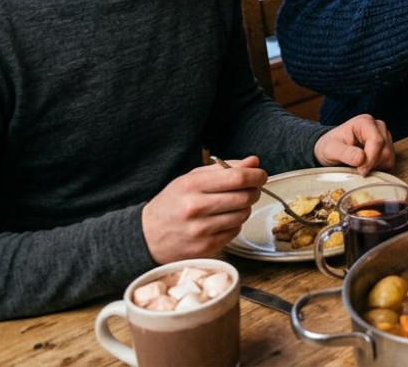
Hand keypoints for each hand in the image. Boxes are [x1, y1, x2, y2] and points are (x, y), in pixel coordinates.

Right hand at [142, 156, 264, 263]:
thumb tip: (254, 162)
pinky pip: (235, 231)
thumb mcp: (191, 179)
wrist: (147, 236)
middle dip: (254, 191)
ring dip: (244, 208)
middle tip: (251, 190)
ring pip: (243, 214)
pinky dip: (234, 224)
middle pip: (244, 196)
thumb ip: (223, 169)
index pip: (237, 177)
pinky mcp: (206, 247)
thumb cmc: (172, 203)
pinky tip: (222, 220)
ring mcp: (201, 230)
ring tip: (232, 205)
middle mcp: (196, 207)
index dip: (256, 175)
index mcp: (192, 185)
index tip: (260, 175)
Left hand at [315, 114, 395, 174]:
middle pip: (385, 150)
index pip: (377, 141)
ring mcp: (384, 137)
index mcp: (365, 122)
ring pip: (389, 157)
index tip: (360, 170)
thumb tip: (361, 159)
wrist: (332, 148)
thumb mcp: (331, 149)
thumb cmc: (330, 146)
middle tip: (357, 169)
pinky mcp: (387, 147)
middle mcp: (378, 127)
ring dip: (375, 166)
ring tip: (360, 165)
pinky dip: (379, 168)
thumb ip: (345, 153)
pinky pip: (389, 162)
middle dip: (371, 164)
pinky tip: (366, 165)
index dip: (370, 159)